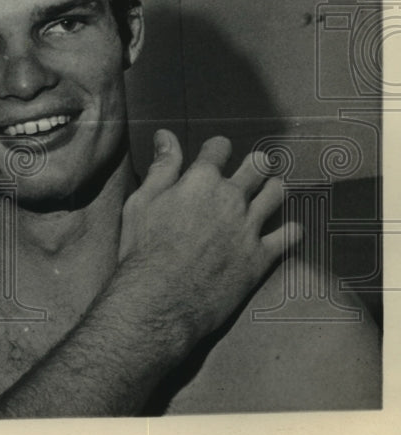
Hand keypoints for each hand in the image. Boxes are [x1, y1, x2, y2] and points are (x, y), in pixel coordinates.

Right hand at [118, 131, 300, 342]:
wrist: (161, 298)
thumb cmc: (143, 248)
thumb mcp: (142, 201)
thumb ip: (161, 167)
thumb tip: (166, 136)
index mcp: (201, 180)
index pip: (218, 148)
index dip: (217, 148)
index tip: (216, 152)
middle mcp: (231, 197)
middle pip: (257, 166)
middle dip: (256, 163)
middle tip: (255, 167)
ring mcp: (249, 226)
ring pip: (276, 194)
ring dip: (274, 188)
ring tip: (271, 190)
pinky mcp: (261, 256)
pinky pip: (289, 236)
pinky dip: (291, 230)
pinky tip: (289, 229)